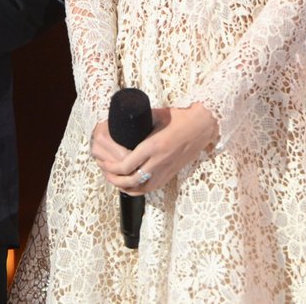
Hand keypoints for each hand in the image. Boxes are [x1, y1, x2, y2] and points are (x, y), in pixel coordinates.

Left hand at [91, 103, 217, 194]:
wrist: (202, 126)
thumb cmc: (179, 117)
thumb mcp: (156, 116)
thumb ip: (140, 123)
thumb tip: (123, 123)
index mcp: (153, 146)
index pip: (127, 165)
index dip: (112, 168)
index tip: (103, 162)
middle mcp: (159, 161)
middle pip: (131, 180)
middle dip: (114, 179)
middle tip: (104, 171)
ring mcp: (166, 170)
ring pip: (142, 189)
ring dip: (125, 187)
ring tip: (114, 180)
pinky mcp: (172, 174)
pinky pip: (152, 187)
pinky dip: (139, 189)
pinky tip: (130, 185)